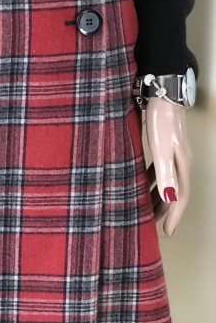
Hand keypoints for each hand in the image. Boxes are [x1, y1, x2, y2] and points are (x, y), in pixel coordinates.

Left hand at [144, 96, 192, 236]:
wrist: (163, 91)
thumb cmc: (162, 119)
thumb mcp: (162, 149)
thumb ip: (165, 174)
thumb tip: (171, 199)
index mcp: (181, 165)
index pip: (180, 196)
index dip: (174, 215)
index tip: (167, 231)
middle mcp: (180, 161)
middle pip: (174, 191)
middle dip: (165, 209)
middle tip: (155, 224)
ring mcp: (172, 152)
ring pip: (166, 181)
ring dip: (158, 196)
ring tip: (147, 208)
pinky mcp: (163, 144)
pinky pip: (158, 169)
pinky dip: (151, 180)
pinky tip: (141, 182)